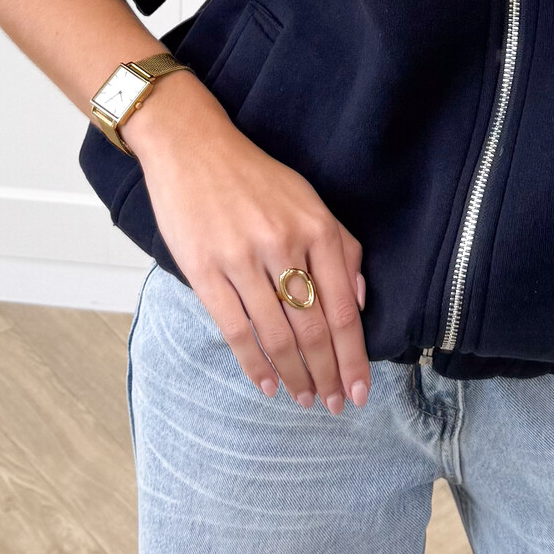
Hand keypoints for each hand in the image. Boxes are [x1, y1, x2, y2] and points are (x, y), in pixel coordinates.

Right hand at [126, 76, 369, 413]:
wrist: (193, 147)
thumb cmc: (255, 177)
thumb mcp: (309, 200)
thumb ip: (342, 247)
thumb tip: (359, 302)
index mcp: (317, 228)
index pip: (343, 308)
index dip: (354, 356)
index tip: (361, 389)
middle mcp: (285, 244)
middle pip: (314, 329)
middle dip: (328, 375)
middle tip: (336, 405)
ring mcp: (243, 259)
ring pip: (278, 336)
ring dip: (294, 376)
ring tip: (305, 399)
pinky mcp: (206, 271)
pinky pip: (237, 330)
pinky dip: (254, 364)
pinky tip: (267, 384)